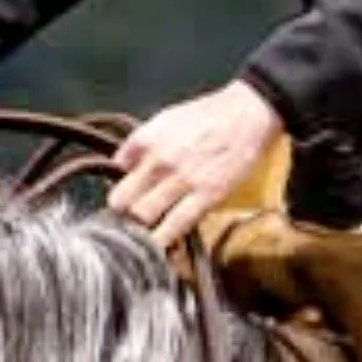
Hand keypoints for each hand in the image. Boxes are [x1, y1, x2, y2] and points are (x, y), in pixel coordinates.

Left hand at [108, 81, 280, 247]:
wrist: (246, 114)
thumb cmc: (207, 116)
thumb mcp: (164, 120)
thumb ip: (140, 145)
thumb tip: (120, 168)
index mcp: (145, 140)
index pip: (114, 176)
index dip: (117, 192)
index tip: (121, 203)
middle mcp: (158, 160)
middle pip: (122, 202)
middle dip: (123, 215)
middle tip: (129, 224)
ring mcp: (181, 180)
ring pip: (143, 217)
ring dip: (140, 230)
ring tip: (144, 237)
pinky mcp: (206, 196)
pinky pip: (175, 226)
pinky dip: (163, 239)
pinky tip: (158, 247)